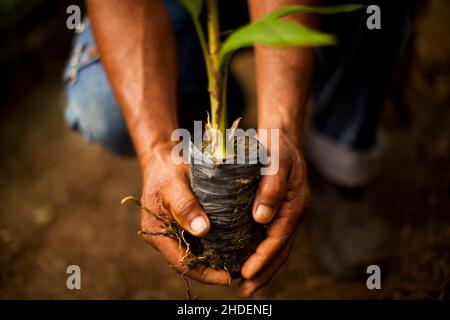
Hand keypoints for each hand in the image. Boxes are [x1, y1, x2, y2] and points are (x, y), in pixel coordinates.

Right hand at [139, 144, 229, 284]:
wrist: (163, 158)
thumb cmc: (166, 170)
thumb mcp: (173, 184)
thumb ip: (185, 206)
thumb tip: (202, 230)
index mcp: (157, 233)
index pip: (182, 264)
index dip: (205, 274)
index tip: (228, 276)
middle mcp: (166, 237)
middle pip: (192, 263)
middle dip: (215, 270)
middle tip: (242, 271)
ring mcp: (177, 231)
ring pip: (199, 253)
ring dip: (218, 259)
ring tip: (242, 261)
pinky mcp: (187, 224)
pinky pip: (202, 240)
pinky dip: (218, 244)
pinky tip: (236, 244)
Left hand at [238, 131, 309, 297]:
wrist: (283, 136)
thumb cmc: (277, 146)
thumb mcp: (276, 160)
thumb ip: (271, 188)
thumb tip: (261, 219)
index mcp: (295, 203)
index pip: (279, 238)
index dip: (264, 257)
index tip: (247, 272)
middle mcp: (294, 212)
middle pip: (282, 250)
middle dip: (265, 272)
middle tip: (245, 290)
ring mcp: (288, 213)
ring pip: (279, 247)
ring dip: (265, 267)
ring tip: (247, 284)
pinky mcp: (280, 211)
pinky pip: (274, 237)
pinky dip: (263, 252)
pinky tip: (248, 260)